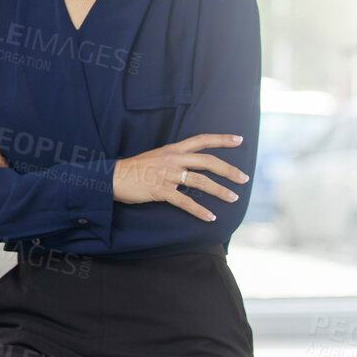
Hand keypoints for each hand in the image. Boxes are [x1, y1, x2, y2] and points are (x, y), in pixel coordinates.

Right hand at [112, 133, 248, 220]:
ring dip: (220, 191)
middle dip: (229, 170)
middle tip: (244, 178)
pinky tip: (211, 217)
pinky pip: (185, 202)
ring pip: (201, 182)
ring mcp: (167, 175)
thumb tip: (190, 166)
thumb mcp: (156, 157)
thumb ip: (174, 159)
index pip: (201, 140)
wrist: (111, 178)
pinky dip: (200, 211)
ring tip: (233, 198)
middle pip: (208, 162)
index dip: (221, 139)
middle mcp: (172, 160)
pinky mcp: (160, 191)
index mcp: (172, 149)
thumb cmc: (133, 169)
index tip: (239, 140)